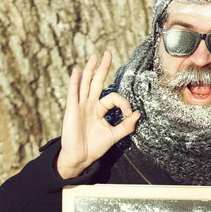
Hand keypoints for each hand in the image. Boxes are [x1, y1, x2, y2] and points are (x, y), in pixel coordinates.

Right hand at [57, 51, 140, 178]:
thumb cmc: (95, 147)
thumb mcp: (114, 136)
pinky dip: (75, 82)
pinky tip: (77, 71)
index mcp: (100, 110)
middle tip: (108, 53)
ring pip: (86, 84)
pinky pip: (73, 93)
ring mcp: (80, 106)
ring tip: (95, 56)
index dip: (123, 103)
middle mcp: (90, 105)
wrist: (80, 158)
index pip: (113, 98)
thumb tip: (138, 114)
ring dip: (90, 70)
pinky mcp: (72, 110)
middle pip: (97, 82)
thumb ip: (126, 126)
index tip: (129, 114)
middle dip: (103, 68)